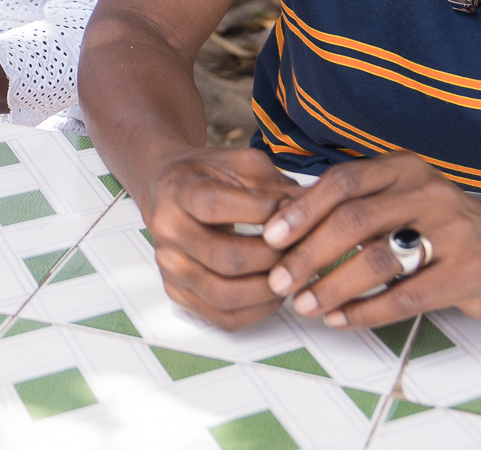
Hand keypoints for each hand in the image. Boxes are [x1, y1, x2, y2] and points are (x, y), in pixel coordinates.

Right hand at [146, 146, 306, 330]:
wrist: (170, 189)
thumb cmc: (210, 176)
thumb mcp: (243, 164)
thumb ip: (275, 186)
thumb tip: (314, 212)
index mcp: (178, 188)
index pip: (212, 205)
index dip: (258, 211)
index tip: (288, 210)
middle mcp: (166, 228)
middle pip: (223, 257)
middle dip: (272, 258)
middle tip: (298, 251)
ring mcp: (169, 265)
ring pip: (223, 294)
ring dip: (267, 290)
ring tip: (289, 274)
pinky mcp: (178, 292)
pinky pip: (221, 317)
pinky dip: (256, 311)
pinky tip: (273, 293)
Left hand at [259, 152, 480, 327]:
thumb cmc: (441, 224)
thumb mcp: (402, 196)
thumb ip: (354, 203)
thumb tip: (284, 223)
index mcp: (405, 168)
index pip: (342, 182)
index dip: (301, 210)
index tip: (269, 237)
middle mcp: (428, 192)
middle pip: (353, 220)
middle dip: (308, 253)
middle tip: (279, 279)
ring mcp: (453, 231)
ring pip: (377, 260)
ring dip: (332, 286)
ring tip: (303, 305)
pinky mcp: (468, 272)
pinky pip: (405, 296)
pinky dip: (365, 311)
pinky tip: (340, 320)